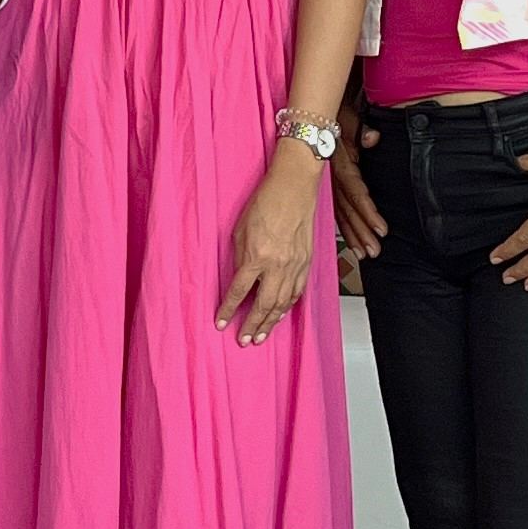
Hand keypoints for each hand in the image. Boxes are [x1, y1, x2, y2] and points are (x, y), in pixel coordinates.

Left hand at [219, 143, 324, 342]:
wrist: (294, 188)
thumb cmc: (265, 202)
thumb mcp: (240, 230)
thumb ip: (239, 257)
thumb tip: (239, 279)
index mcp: (257, 256)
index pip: (239, 291)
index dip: (228, 310)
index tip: (221, 323)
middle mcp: (278, 265)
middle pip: (263, 305)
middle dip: (253, 325)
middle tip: (244, 340)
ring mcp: (295, 265)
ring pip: (283, 303)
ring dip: (271, 322)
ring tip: (261, 336)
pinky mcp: (307, 262)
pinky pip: (297, 292)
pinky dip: (288, 307)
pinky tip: (281, 315)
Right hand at [328, 109, 386, 264]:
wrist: (310, 116)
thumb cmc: (331, 117)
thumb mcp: (347, 118)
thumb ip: (361, 131)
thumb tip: (373, 138)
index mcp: (340, 164)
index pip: (356, 192)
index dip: (368, 211)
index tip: (381, 230)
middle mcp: (331, 178)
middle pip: (347, 210)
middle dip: (360, 232)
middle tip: (373, 252)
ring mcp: (326, 184)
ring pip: (339, 214)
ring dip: (351, 235)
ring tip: (363, 253)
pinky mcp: (324, 187)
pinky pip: (333, 210)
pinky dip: (342, 227)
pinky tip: (348, 241)